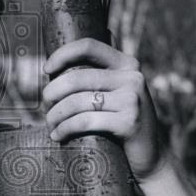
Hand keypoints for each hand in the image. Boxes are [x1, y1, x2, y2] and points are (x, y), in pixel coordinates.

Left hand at [42, 37, 165, 181]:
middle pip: (76, 78)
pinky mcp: (129, 122)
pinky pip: (84, 121)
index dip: (63, 54)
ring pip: (76, 102)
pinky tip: (58, 136)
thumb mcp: (119, 92)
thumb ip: (106, 70)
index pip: (89, 46)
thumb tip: (93, 37)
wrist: (150, 158)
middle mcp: (132, 77)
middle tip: (45, 109)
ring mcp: (132, 99)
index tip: (46, 70)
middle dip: (52, 94)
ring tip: (51, 126)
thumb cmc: (124, 123)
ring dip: (55, 116)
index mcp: (127, 64)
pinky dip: (65, 129)